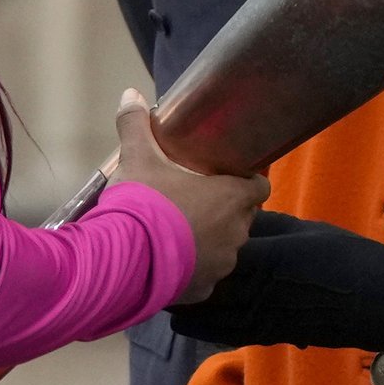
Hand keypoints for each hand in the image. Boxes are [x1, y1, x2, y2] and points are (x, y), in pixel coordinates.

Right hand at [111, 88, 269, 304]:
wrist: (124, 260)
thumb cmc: (144, 202)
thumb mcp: (137, 157)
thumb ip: (136, 125)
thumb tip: (130, 94)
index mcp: (231, 199)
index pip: (259, 187)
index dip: (249, 180)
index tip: (232, 175)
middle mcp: (235, 234)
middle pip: (241, 217)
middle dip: (224, 209)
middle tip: (196, 197)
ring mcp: (221, 265)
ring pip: (223, 248)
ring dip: (208, 238)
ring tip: (179, 229)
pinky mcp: (202, 290)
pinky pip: (204, 275)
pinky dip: (192, 267)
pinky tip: (168, 258)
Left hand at [167, 211, 383, 384]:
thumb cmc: (352, 260)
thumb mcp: (309, 231)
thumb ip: (270, 226)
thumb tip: (235, 213)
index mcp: (270, 259)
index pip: (216, 253)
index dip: (186, 246)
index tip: (161, 234)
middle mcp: (263, 293)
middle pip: (207, 289)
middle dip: (179, 278)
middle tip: (150, 265)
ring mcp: (268, 320)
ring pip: (214, 318)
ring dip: (188, 307)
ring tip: (162, 293)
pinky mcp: (276, 336)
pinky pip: (233, 333)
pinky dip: (209, 326)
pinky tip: (192, 320)